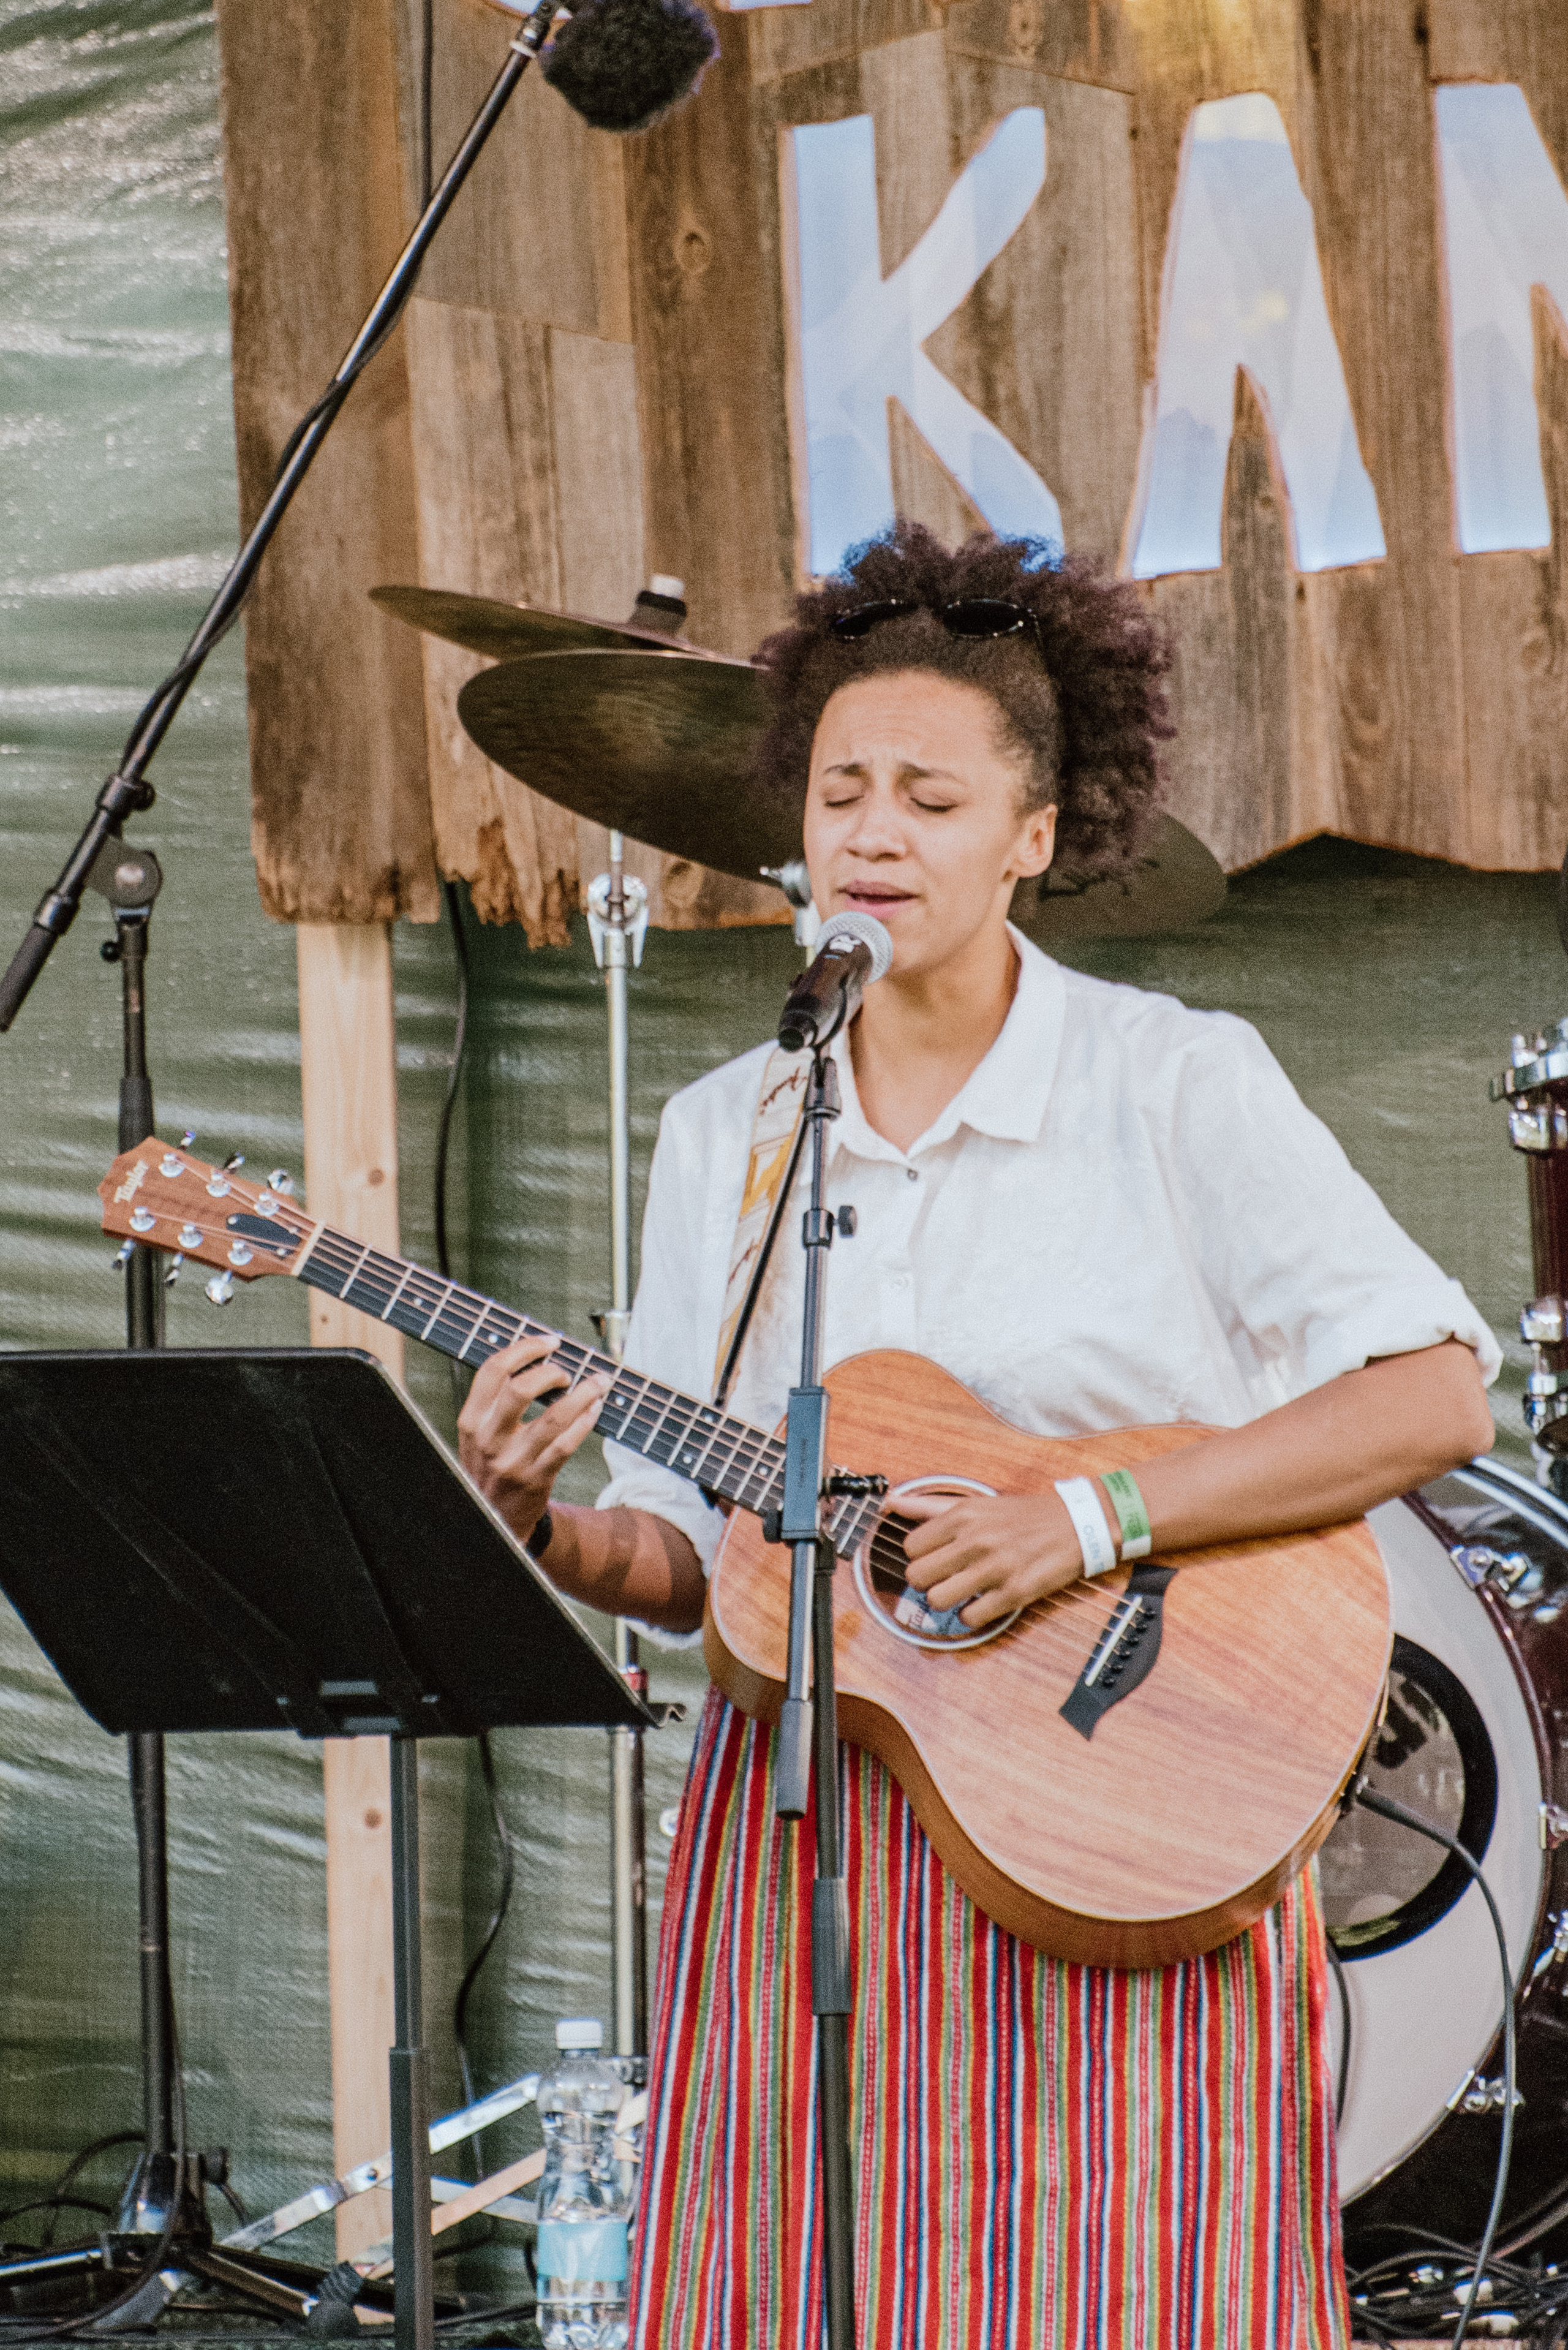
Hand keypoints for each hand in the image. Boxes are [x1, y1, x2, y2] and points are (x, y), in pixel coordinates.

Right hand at [457, 1333, 611, 1545]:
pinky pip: (567, 1444)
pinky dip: (585, 1421)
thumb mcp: (477, 1435)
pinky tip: (595, 1409)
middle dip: (552, 1371)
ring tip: (598, 1382)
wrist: (492, 1522)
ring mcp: (513, 1461)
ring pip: (554, 1416)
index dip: (524, 1348)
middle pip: (520, 1388)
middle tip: (567, 1372)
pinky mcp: (536, 1479)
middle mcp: (488, 1439)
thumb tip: (536, 1359)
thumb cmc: (489, 1468)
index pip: (493, 1371)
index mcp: (470, 1421)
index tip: (549, 1342)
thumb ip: (494, 1403)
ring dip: (583, 1393)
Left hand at [900, 1489, 1091, 1628]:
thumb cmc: (1024, 1516)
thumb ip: (930, 1505)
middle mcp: (975, 1540)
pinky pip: (971, 1618)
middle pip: (918, 1576)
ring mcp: (995, 1568)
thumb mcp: (976, 1502)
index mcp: (963, 1516)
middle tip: (942, 1579)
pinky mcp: (1014, 1592)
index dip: (919, 1557)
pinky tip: (982, 1603)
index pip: (911, 1546)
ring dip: (946, 1601)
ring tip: (960, 1593)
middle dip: (926, 1582)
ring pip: (938, 1600)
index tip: (933, 1558)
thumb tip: (890, 1502)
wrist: (1077, 1525)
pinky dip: (971, 1616)